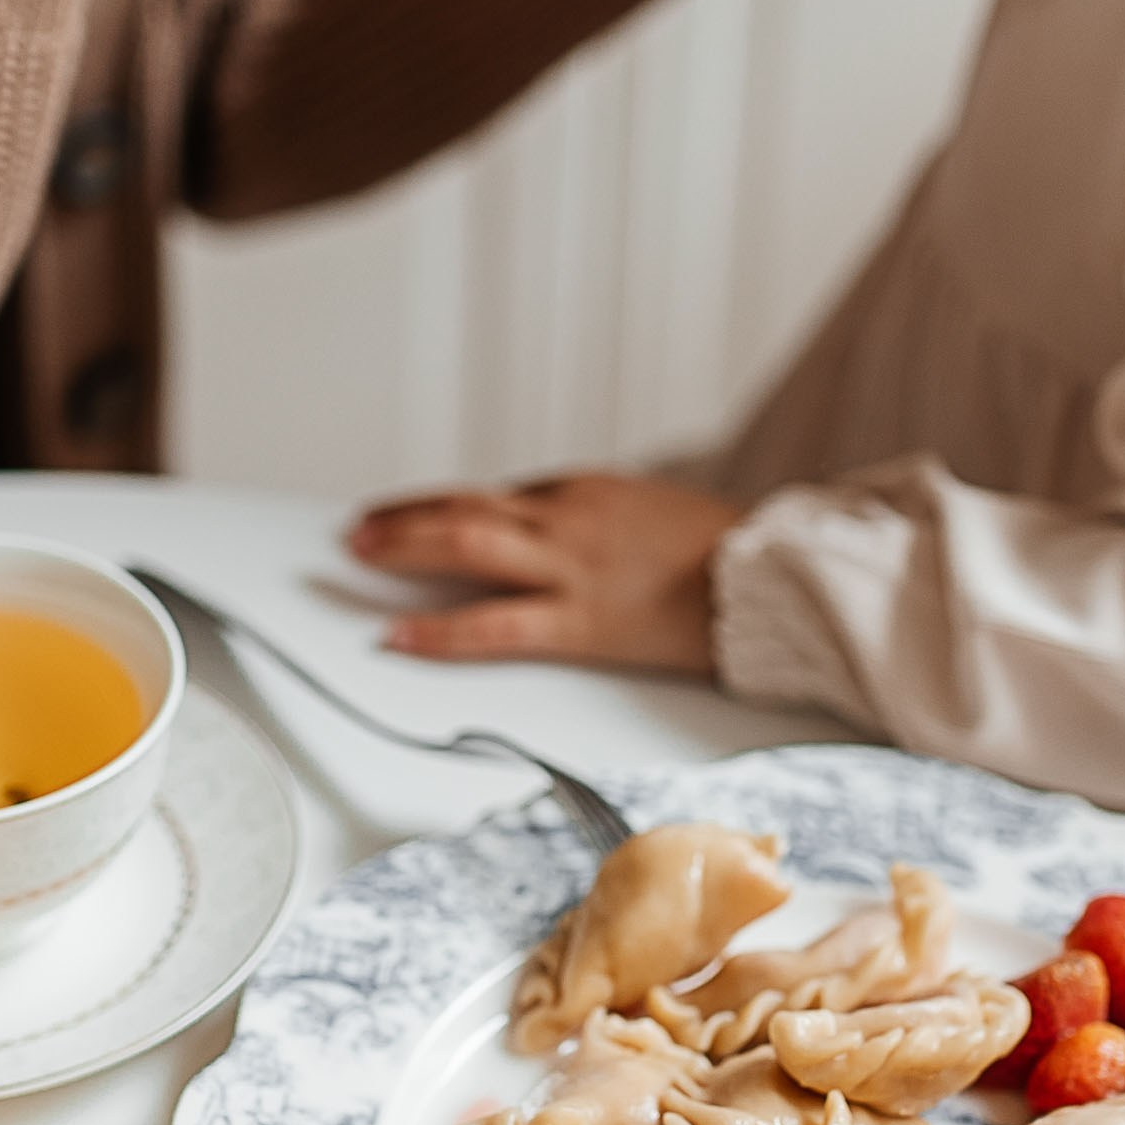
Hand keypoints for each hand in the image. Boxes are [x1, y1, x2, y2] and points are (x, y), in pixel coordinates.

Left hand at [348, 474, 744, 672]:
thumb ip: (596, 523)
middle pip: (463, 508)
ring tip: (359, 555)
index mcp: (586, 491)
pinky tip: (398, 633)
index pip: (495, 495)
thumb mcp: (650, 514)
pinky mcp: (581, 621)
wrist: (765, 576)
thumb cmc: (720, 552)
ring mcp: (569, 567)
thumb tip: (553, 537)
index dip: (441, 506)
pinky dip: (439, 628)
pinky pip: (493, 624)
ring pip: (464, 544)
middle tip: (358, 528)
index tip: (410, 514)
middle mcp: (566, 518)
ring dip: (404, 547)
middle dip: (404, 517)